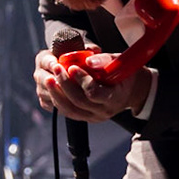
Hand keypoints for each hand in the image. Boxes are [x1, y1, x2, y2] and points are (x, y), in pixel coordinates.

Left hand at [34, 48, 149, 121]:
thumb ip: (104, 60)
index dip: (81, 80)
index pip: (94, 93)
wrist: (129, 90)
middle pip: (79, 102)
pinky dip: (57, 100)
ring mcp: (94, 117)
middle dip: (65, 84)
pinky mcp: (85, 117)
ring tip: (49, 79)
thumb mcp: (119, 63)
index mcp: (115, 98)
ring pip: (70, 110)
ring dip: (57, 94)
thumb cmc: (124, 73)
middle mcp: (104, 111)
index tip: (72, 67)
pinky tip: (52, 88)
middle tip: (56, 68)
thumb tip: (88, 60)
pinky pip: (67, 112)